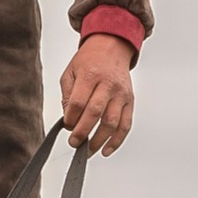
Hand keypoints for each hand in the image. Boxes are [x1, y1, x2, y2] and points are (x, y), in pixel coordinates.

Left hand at [59, 32, 135, 154]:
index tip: (67, 126)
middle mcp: (108, 84)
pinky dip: (117, 141)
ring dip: (99, 140)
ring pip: (112, 122)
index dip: (71, 118)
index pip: (78, 102)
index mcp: (90, 75)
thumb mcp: (70, 72)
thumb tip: (68, 119)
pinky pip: (125, 125)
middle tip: (74, 142)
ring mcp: (121, 94)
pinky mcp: (130, 101)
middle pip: (95, 113)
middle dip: (83, 132)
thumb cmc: (89, 61)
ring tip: (88, 149)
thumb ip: (67, 96)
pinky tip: (106, 149)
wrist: (111, 48)